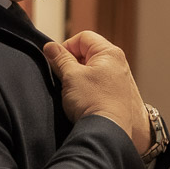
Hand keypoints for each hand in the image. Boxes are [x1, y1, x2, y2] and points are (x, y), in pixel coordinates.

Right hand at [42, 30, 151, 152]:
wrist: (108, 130)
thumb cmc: (93, 102)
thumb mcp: (71, 76)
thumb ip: (60, 59)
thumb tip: (50, 47)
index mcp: (110, 53)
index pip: (83, 38)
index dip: (66, 47)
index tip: (56, 61)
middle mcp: (118, 63)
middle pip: (87, 53)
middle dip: (71, 63)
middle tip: (62, 77)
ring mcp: (119, 80)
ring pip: (91, 69)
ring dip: (77, 77)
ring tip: (71, 90)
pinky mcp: (116, 95)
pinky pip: (97, 83)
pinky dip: (86, 87)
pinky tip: (80, 99)